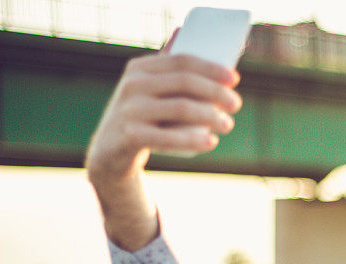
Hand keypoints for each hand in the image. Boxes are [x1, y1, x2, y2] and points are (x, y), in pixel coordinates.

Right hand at [85, 31, 242, 185]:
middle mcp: (132, 85)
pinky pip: (167, 137)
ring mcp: (129, 110)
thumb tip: (182, 30)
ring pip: (180, 108)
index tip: (234, 79)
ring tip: (227, 125)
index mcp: (140, 68)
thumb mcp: (149, 88)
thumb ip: (165, 65)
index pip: (181, 61)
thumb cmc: (140, 115)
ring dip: (211, 116)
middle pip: (184, 82)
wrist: (110, 151)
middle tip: (236, 104)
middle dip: (216, 92)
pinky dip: (192, 140)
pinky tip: (211, 142)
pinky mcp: (129, 136)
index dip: (211, 68)